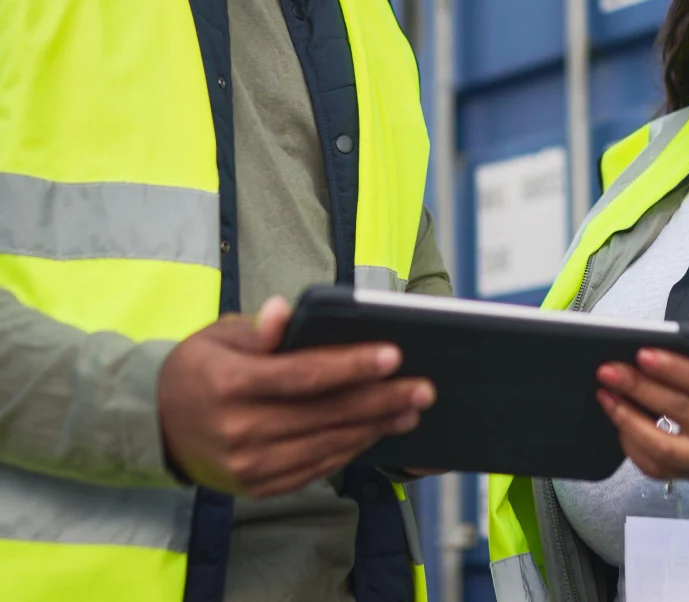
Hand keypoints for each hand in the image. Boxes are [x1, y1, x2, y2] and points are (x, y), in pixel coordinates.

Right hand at [158, 296, 435, 497]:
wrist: (156, 424)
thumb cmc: (200, 367)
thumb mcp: (220, 335)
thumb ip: (259, 327)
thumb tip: (285, 310)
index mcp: (230, 384)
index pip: (304, 375)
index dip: (352, 365)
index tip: (394, 354)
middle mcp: (239, 430)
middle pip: (325, 414)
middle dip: (381, 399)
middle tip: (423, 387)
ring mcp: (248, 465)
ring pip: (326, 444)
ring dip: (375, 427)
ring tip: (411, 409)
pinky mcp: (257, 486)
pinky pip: (315, 468)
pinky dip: (349, 449)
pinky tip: (375, 431)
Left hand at [596, 347, 688, 483]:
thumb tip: (683, 329)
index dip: (671, 367)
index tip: (641, 353)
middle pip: (676, 408)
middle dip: (637, 388)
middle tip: (607, 370)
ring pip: (660, 444)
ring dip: (626, 418)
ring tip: (604, 394)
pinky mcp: (688, 476)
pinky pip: (653, 465)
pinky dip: (631, 444)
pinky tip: (617, 421)